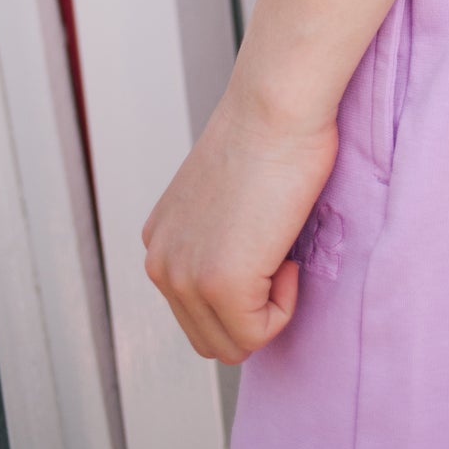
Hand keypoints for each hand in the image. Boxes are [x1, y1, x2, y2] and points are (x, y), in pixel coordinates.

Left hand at [142, 87, 338, 362]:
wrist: (277, 105)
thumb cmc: (270, 134)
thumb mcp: (225, 197)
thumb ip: (219, 237)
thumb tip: (247, 262)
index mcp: (161, 242)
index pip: (196, 309)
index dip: (243, 289)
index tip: (266, 242)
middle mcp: (161, 264)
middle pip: (209, 336)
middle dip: (253, 309)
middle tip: (278, 253)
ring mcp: (185, 278)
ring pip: (232, 344)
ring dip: (268, 309)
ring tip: (282, 252)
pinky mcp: (221, 285)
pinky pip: (260, 334)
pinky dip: (285, 306)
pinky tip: (287, 255)